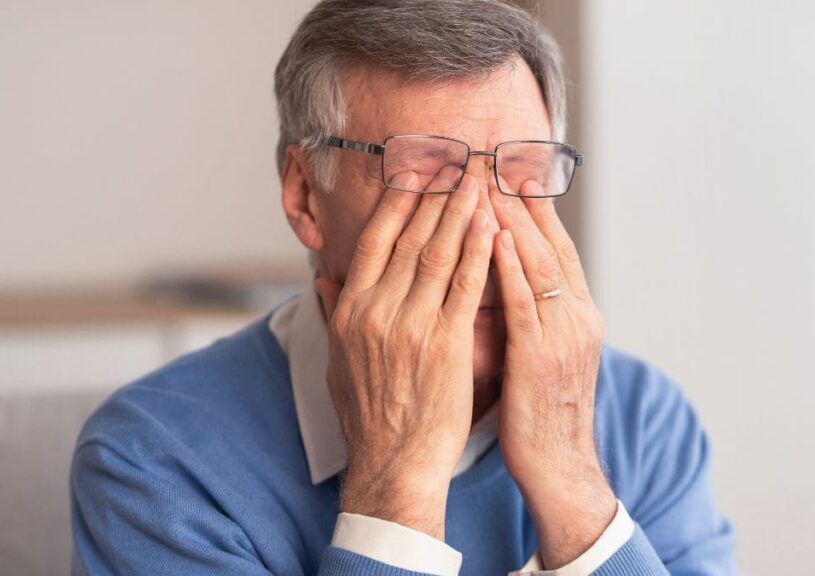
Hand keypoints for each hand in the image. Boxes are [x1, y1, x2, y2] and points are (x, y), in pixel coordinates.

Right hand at [315, 169, 495, 539]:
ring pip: (438, 253)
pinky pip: (464, 286)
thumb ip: (332, 313)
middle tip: (456, 160)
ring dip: (460, 212)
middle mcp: (376, 310)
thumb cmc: (369, 415)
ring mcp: (410, 325)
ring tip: (478, 180)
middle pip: (408, 237)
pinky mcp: (445, 343)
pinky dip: (478, 251)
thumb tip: (324, 280)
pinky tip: (490, 225)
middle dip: (435, 194)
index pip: (373, 240)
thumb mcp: (336, 362)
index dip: (396, 201)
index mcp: (350, 309)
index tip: (414, 171)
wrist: (393, 463)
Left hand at [490, 182, 616, 567]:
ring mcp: (562, 333)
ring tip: (490, 180)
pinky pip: (523, 301)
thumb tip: (510, 280)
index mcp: (579, 313)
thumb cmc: (543, 413)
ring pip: (537, 263)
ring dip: (512, 219)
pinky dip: (508, 265)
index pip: (558, 246)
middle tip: (499, 156)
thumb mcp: (547, 354)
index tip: (516, 169)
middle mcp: (577, 314)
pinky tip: (490, 236)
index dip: (536, 207)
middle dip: (524, 199)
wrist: (560, 465)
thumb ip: (534, 314)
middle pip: (550, 243)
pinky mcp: (540, 355)